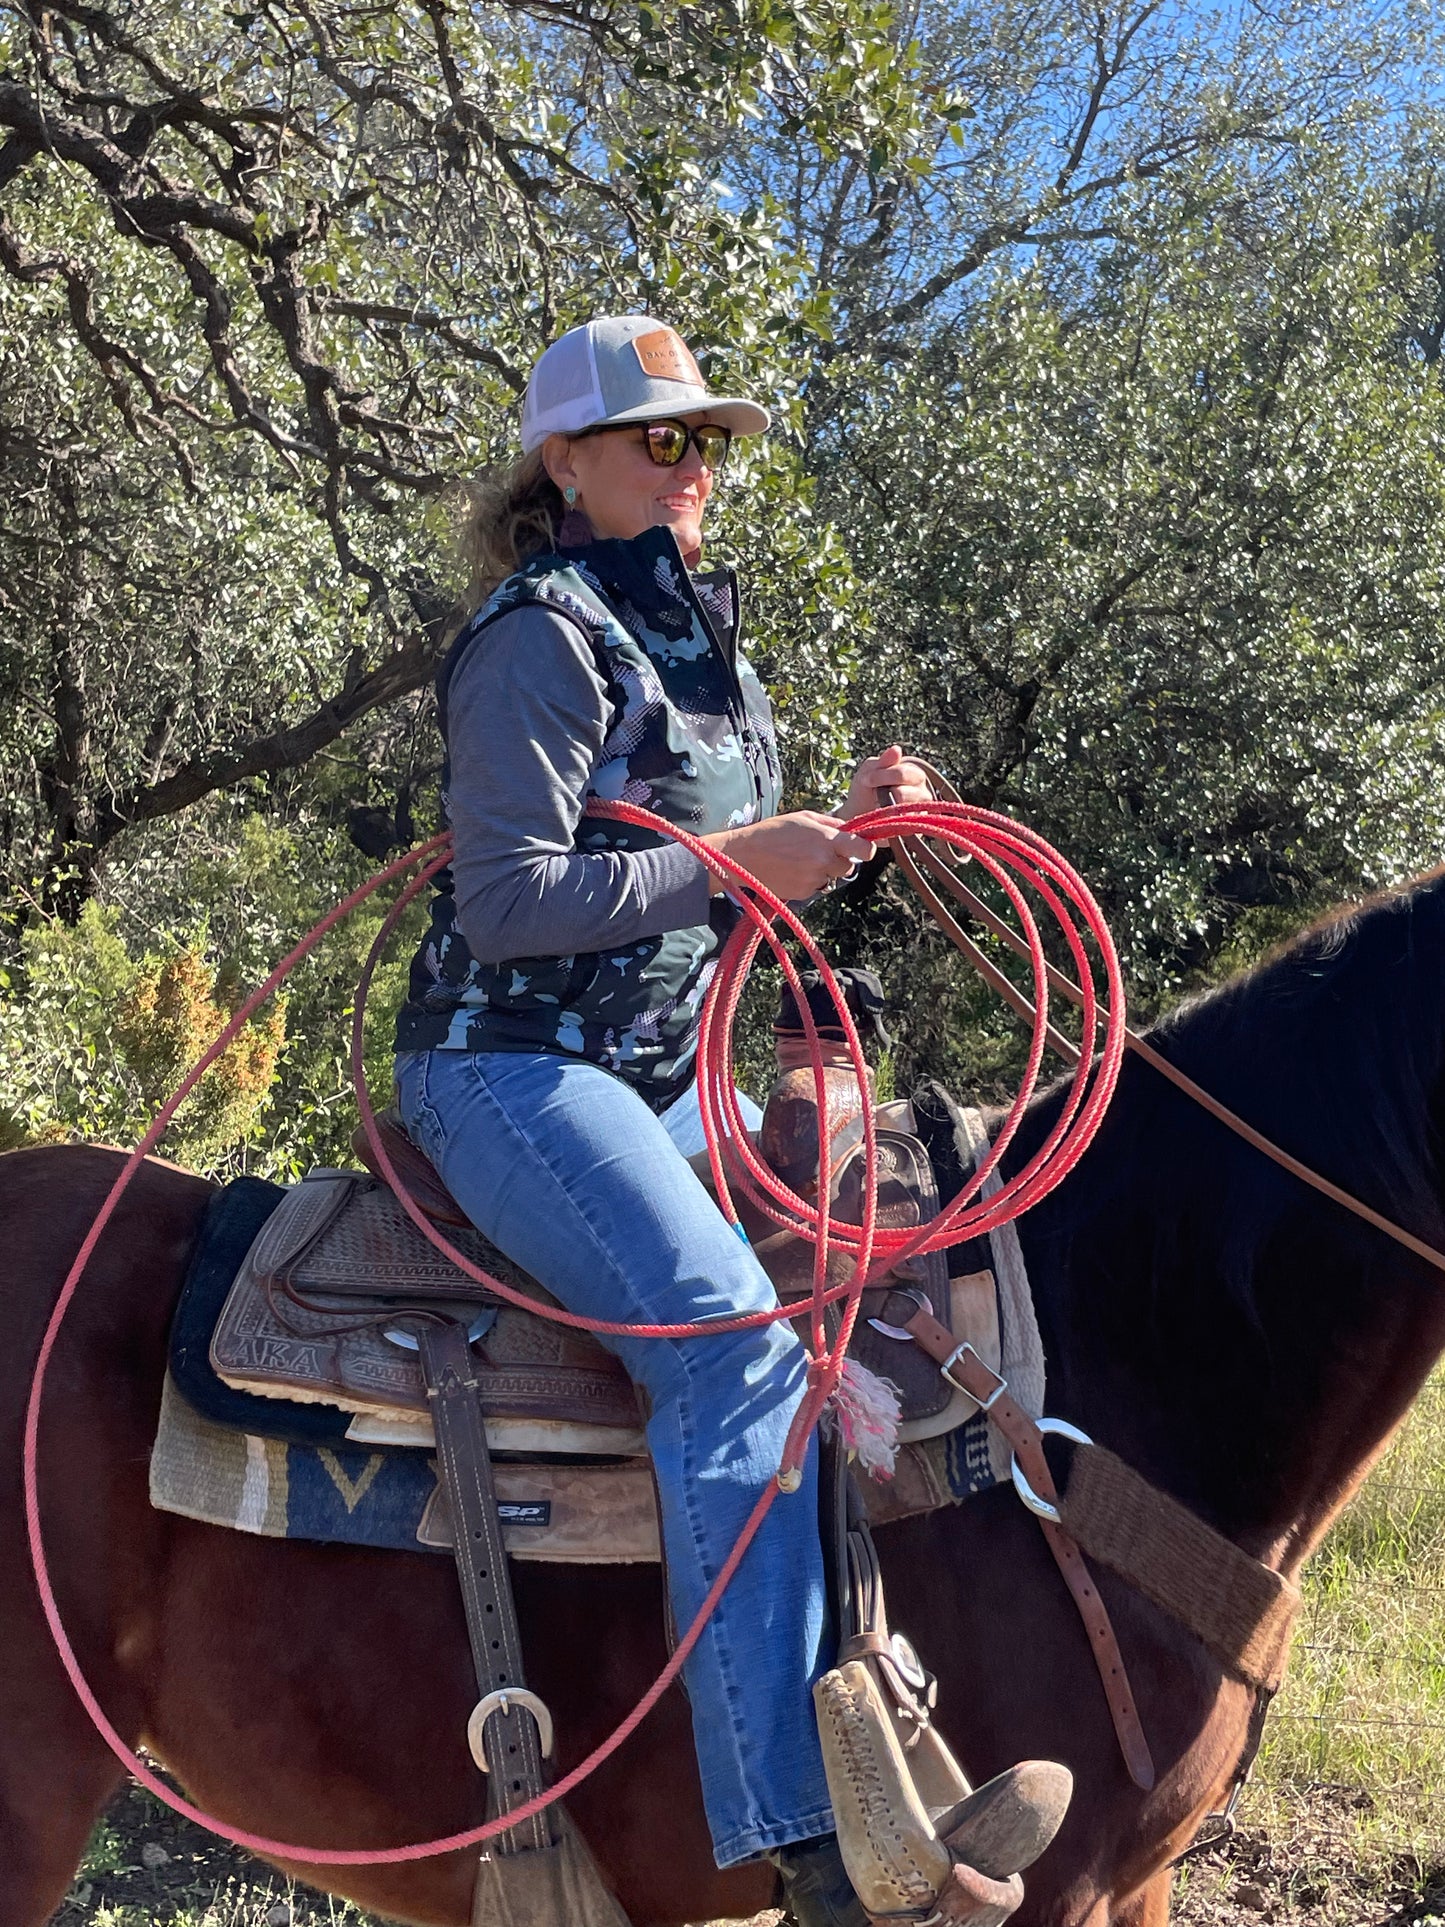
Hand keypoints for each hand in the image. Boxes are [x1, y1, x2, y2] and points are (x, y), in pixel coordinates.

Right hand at [699, 811, 875, 898]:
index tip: (860, 848)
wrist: (744, 856)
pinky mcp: (804, 893)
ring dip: (823, 870)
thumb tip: (851, 829)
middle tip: (818, 851)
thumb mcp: (803, 817)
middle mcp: (823, 861)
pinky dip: (809, 880)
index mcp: (826, 839)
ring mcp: (814, 879)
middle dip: (839, 859)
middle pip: (848, 866)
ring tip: (799, 859)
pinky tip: (792, 869)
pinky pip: (817, 887)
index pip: (863, 850)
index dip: (865, 849)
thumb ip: (831, 824)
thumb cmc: (772, 832)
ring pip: (832, 877)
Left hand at [840, 744, 931, 822]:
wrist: (858, 816)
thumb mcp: (869, 771)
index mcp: (914, 773)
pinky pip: (906, 826)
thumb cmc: (866, 790)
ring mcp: (922, 812)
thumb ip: (883, 761)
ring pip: (906, 811)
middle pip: (906, 794)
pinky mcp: (917, 828)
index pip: (903, 773)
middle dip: (884, 796)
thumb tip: (897, 749)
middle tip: (874, 796)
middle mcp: (923, 791)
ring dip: (887, 811)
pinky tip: (885, 819)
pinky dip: (892, 823)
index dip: (882, 776)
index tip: (865, 780)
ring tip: (879, 808)